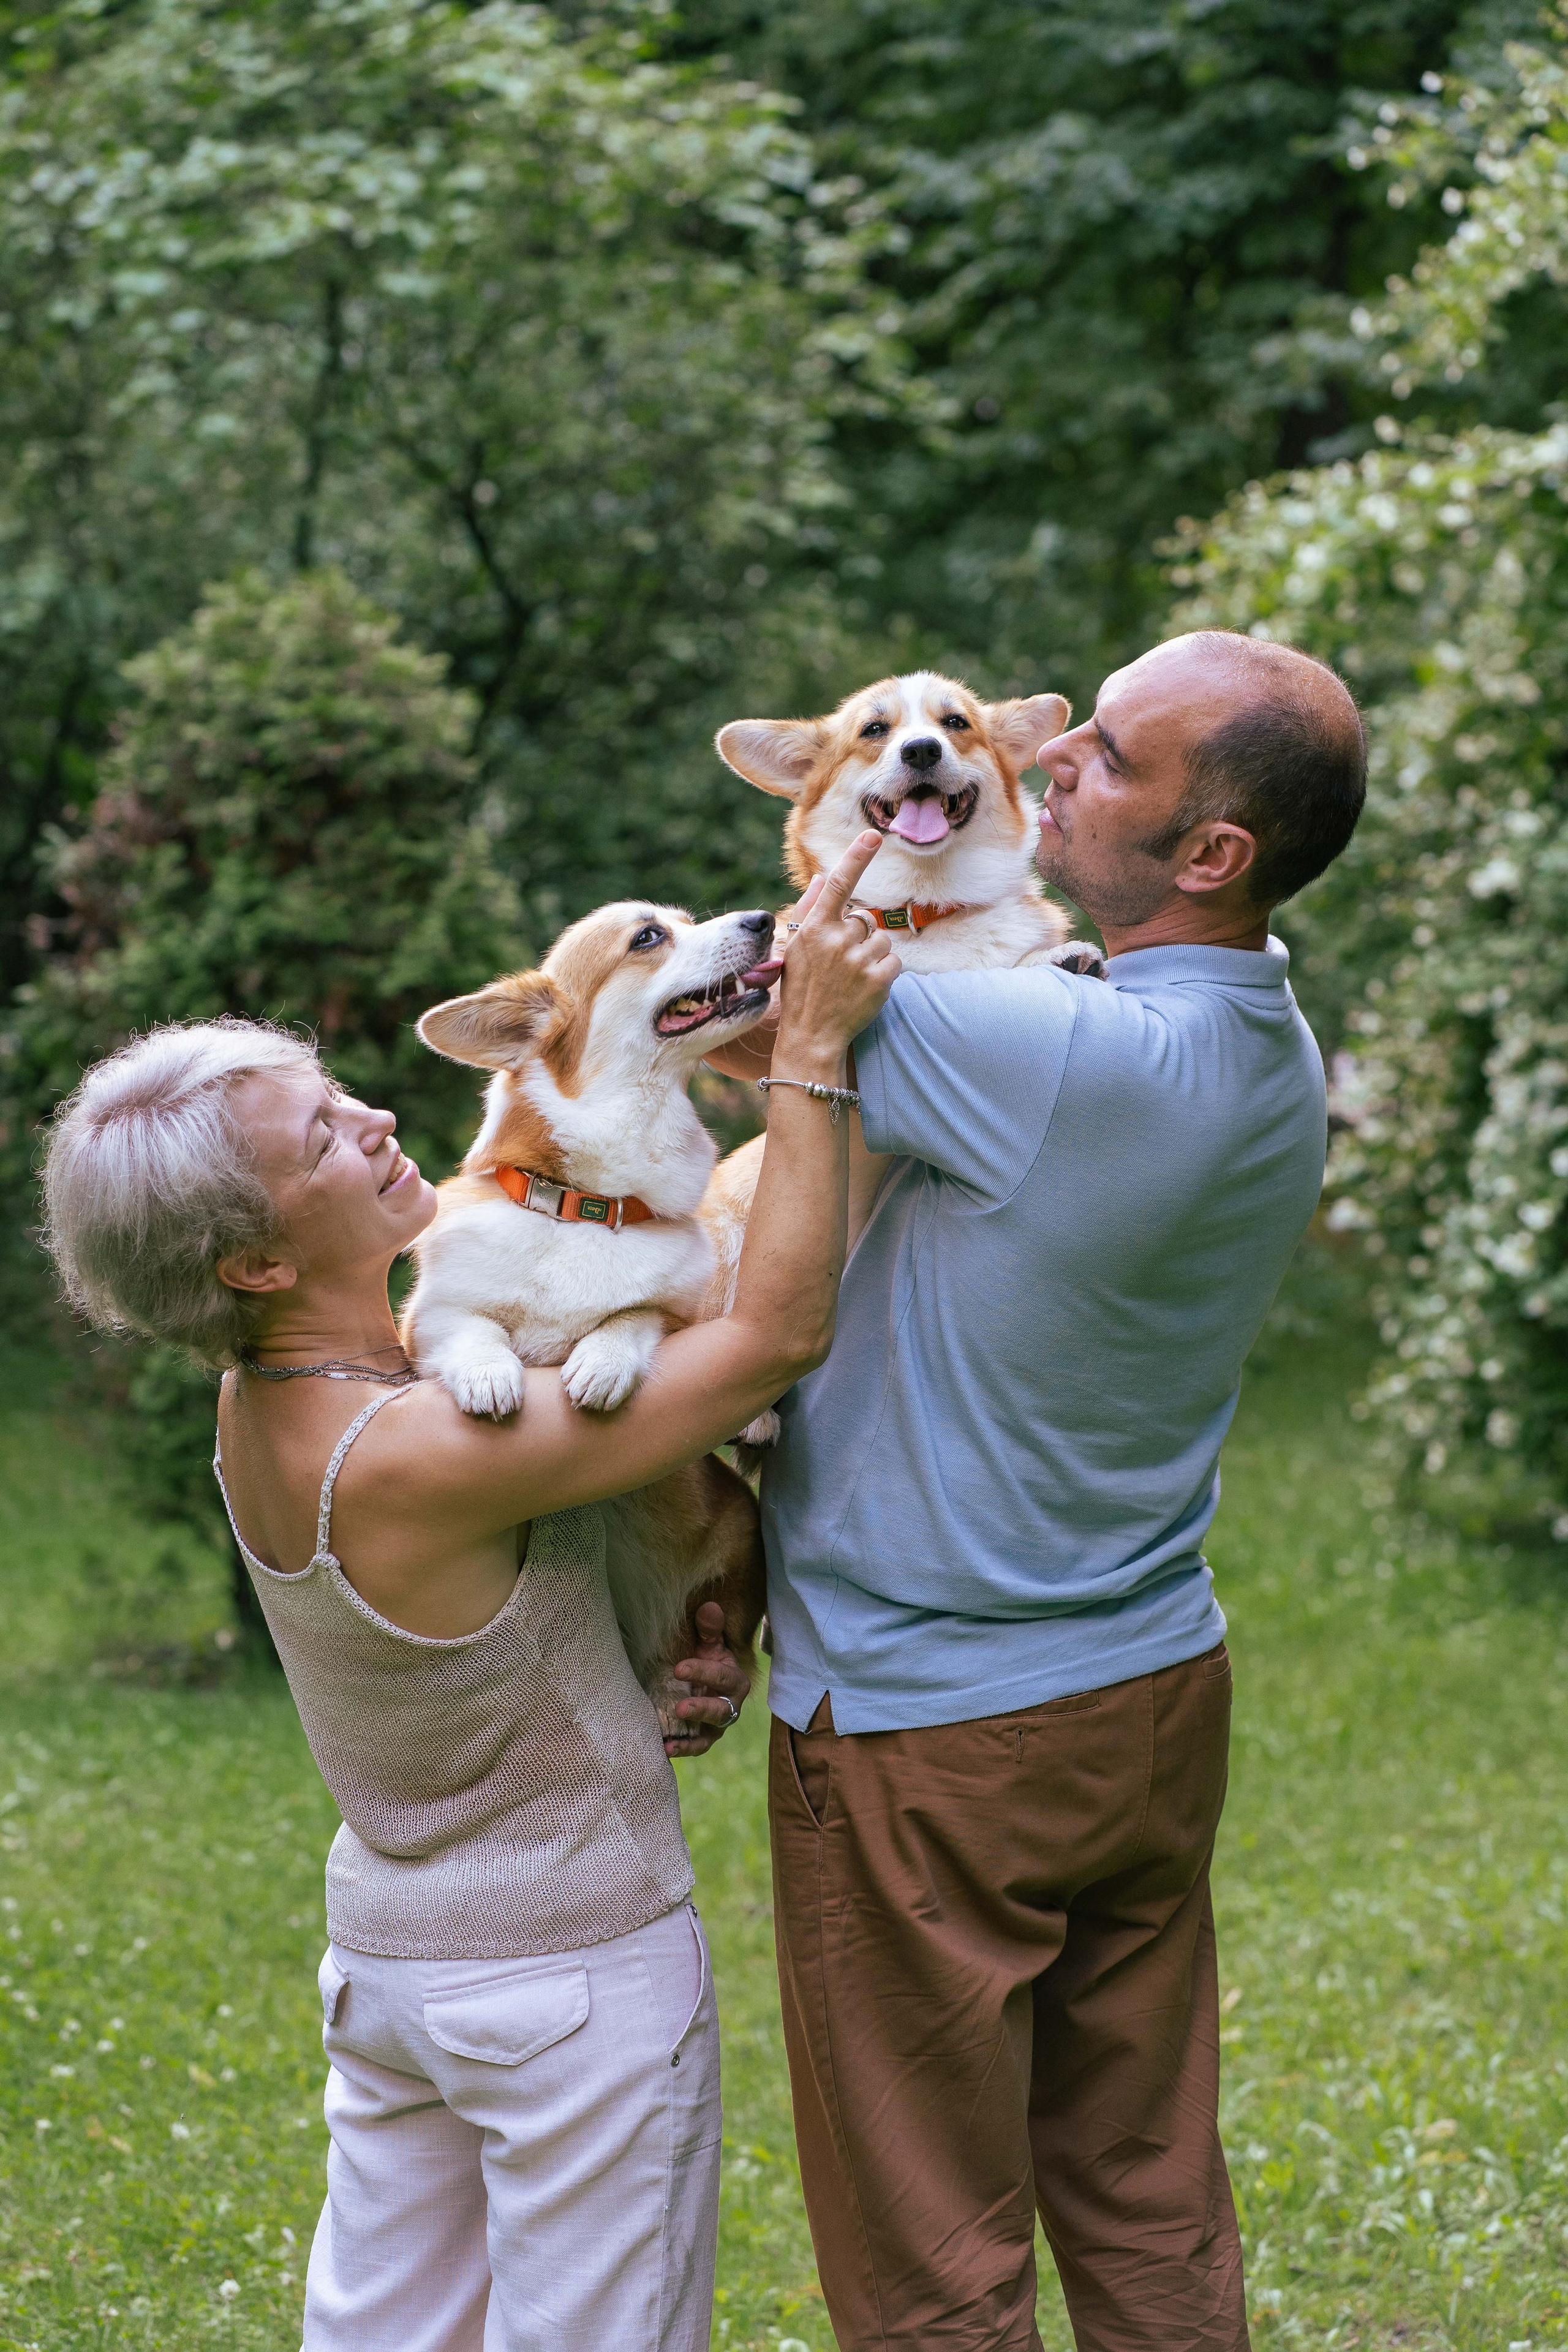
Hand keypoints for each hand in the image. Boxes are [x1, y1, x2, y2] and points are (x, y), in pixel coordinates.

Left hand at [663, 1601, 751, 1757]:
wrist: (702, 1680)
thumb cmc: (704, 1658)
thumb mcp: (707, 1643)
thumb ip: (709, 1629)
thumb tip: (709, 1607)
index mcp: (735, 1680)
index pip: (721, 1676)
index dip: (702, 1672)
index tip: (679, 1668)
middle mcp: (730, 1706)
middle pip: (720, 1710)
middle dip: (701, 1709)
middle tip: (680, 1708)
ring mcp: (716, 1726)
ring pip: (709, 1734)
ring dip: (691, 1739)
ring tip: (671, 1741)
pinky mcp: (703, 1738)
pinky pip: (696, 1747)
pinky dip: (682, 1750)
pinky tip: (665, 1750)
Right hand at [773, 831, 899, 1065]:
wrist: (811, 1036)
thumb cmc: (802, 989)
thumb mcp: (796, 948)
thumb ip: (810, 909)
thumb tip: (824, 876)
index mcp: (813, 928)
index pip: (839, 884)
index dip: (857, 857)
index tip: (873, 836)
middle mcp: (835, 940)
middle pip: (865, 920)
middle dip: (858, 937)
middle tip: (840, 964)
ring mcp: (858, 961)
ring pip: (882, 940)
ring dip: (872, 955)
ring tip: (852, 977)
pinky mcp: (878, 980)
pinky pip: (894, 961)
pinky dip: (885, 973)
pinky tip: (866, 987)